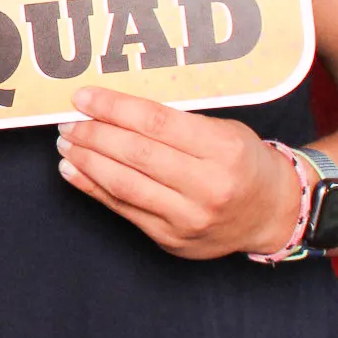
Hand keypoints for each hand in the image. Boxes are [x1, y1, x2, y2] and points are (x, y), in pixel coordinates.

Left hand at [54, 87, 301, 258]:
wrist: (271, 213)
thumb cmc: (244, 162)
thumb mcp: (224, 130)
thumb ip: (175, 123)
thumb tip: (113, 109)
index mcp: (223, 149)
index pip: (155, 122)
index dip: (113, 108)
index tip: (83, 98)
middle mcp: (207, 186)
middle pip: (135, 154)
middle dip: (93, 134)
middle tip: (67, 121)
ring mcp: (188, 218)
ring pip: (124, 184)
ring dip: (87, 161)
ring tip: (66, 143)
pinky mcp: (171, 239)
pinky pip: (123, 210)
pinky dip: (93, 188)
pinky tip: (74, 171)